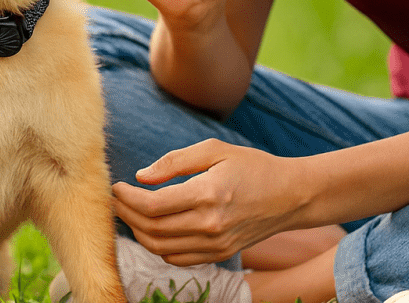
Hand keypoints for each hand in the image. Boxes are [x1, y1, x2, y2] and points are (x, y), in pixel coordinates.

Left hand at [111, 139, 303, 265]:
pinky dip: (158, 247)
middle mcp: (210, 225)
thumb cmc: (253, 166)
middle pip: (152, 229)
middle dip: (126, 215)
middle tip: (117, 200)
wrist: (291, 195)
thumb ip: (175, 162)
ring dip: (138, 232)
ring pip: (161, 249)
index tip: (117, 186)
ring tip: (129, 213)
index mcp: (208, 194)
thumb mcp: (215, 150)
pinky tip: (152, 229)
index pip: (153, 205)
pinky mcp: (220, 254)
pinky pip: (177, 259)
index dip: (127, 198)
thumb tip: (142, 177)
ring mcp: (215, 244)